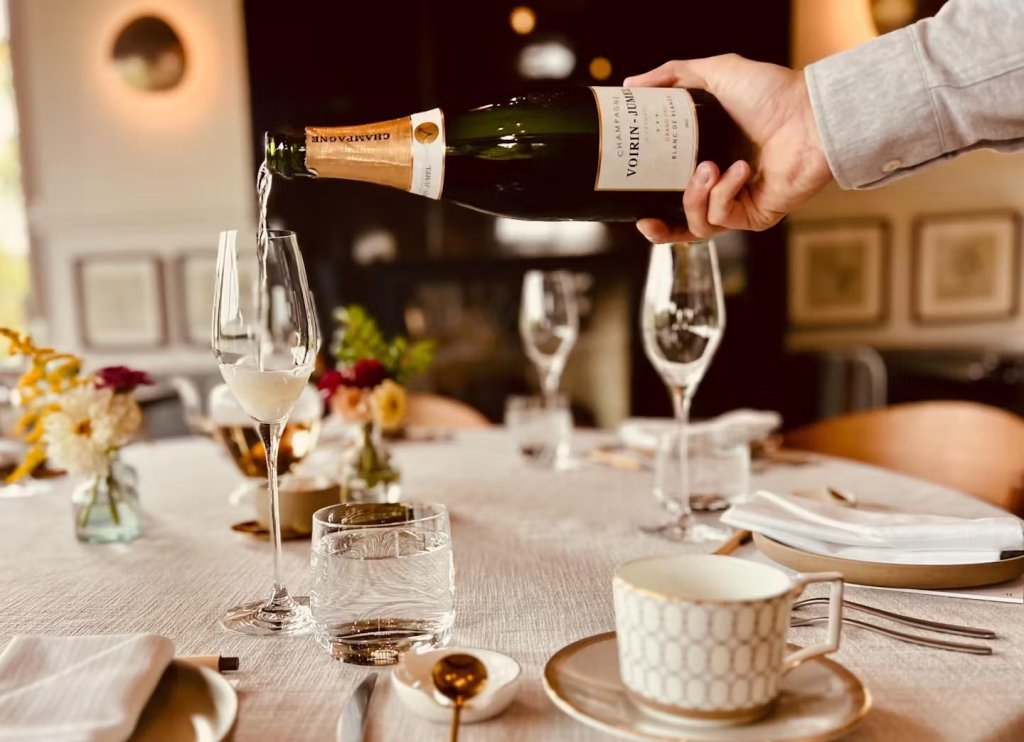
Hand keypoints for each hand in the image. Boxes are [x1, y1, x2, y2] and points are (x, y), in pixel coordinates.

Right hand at [624, 54, 833, 241]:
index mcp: (709, 156)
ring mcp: (740, 202)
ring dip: (694, 197)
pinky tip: (737, 170)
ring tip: (706, 169)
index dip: (649, 198)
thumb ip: (673, 75)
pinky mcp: (756, 216)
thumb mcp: (716, 74)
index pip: (672, 188)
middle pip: (681, 222)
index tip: (629, 191)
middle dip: (661, 229)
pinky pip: (722, 219)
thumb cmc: (774, 94)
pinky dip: (723, 194)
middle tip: (645, 218)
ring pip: (697, 224)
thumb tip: (631, 84)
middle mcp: (723, 185)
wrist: (811, 115)